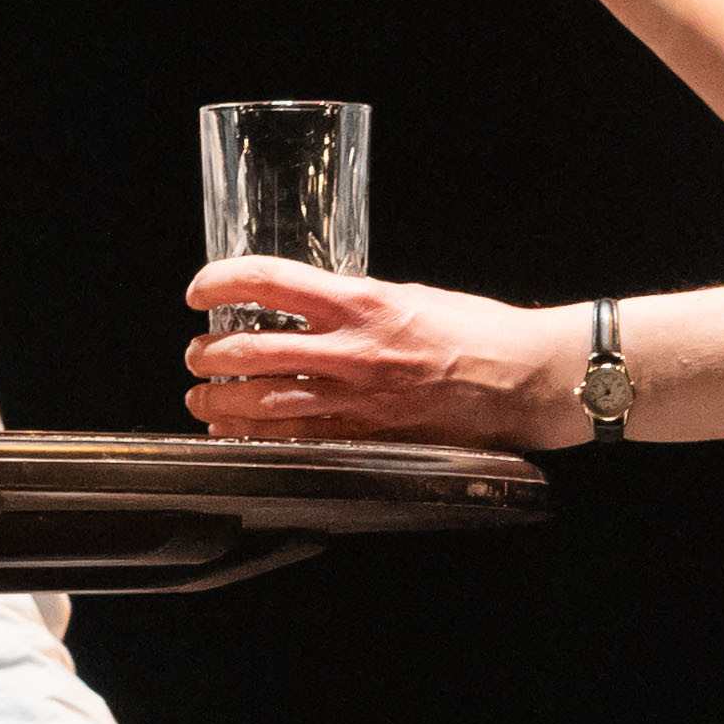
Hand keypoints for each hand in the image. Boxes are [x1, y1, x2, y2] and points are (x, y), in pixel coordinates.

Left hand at [186, 264, 587, 449]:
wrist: (527, 376)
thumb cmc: (479, 331)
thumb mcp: (408, 294)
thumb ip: (354, 303)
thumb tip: (308, 306)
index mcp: (361, 301)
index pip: (267, 281)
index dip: (219, 281)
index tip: (199, 290)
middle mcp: (351, 349)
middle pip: (248, 350)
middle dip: (207, 356)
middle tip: (197, 355)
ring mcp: (356, 399)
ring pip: (261, 404)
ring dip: (219, 404)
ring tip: (203, 401)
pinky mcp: (367, 437)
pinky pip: (295, 442)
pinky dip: (256, 440)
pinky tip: (237, 438)